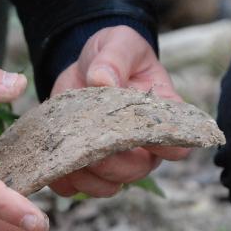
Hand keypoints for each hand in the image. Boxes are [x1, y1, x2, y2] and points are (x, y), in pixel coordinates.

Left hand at [49, 25, 189, 196]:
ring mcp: (114, 159)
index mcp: (160, 117)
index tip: (143, 137)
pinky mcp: (85, 164)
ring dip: (87, 177)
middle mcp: (141, 145)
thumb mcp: (118, 43)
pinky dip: (64, 181)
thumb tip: (102, 80)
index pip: (177, 144)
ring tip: (67, 153)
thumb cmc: (113, 54)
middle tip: (89, 142)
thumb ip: (114, 59)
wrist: (85, 66)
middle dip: (113, 163)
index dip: (167, 147)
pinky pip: (77, 187)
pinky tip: (53, 161)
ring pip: (108, 186)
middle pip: (137, 169)